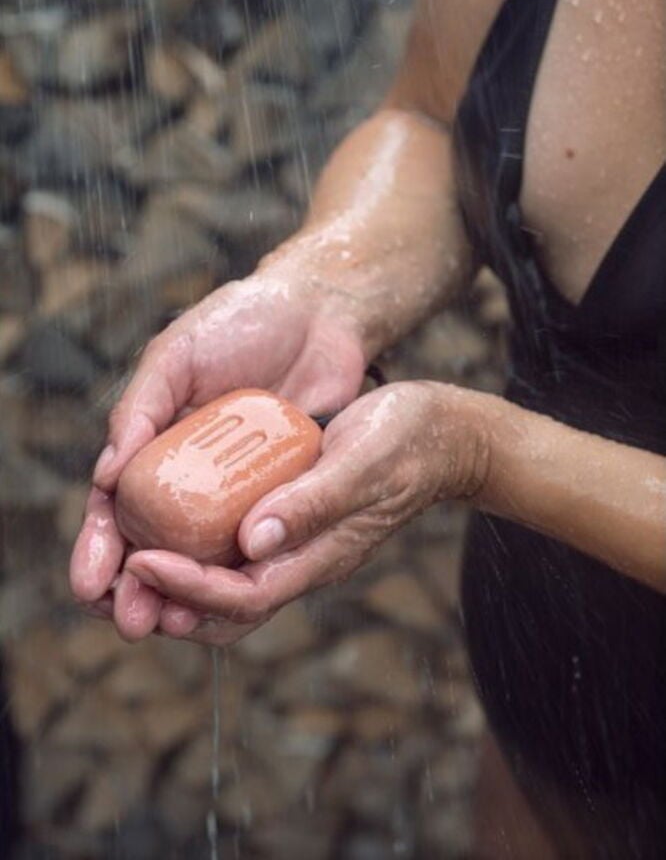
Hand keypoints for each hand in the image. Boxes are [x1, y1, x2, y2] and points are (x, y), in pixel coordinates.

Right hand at [69, 270, 366, 639]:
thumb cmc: (241, 321)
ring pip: (204, 554)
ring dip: (184, 593)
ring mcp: (239, 486)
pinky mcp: (284, 490)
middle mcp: (192, 473)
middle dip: (135, 587)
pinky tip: (232, 600)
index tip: (89, 585)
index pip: (115, 506)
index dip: (99, 547)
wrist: (320, 311)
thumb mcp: (178, 355)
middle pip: (154, 543)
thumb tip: (105, 476)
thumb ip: (142, 407)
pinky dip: (242, 572)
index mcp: (155, 442)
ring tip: (172, 625)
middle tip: (131, 620)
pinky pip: (260, 538)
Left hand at [122, 382, 489, 646]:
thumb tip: (252, 540)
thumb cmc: (408, 441)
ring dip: (176, 583)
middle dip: (169, 604)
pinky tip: (170, 521)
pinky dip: (198, 546)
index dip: (187, 587)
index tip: (139, 561)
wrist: (443, 434)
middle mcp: (303, 558)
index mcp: (320, 555)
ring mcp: (298, 541)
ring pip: (227, 583)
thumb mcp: (362, 462)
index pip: (243, 596)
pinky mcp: (292, 517)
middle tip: (115, 584)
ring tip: (126, 564)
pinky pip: (237, 547)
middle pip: (227, 610)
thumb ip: (314, 502)